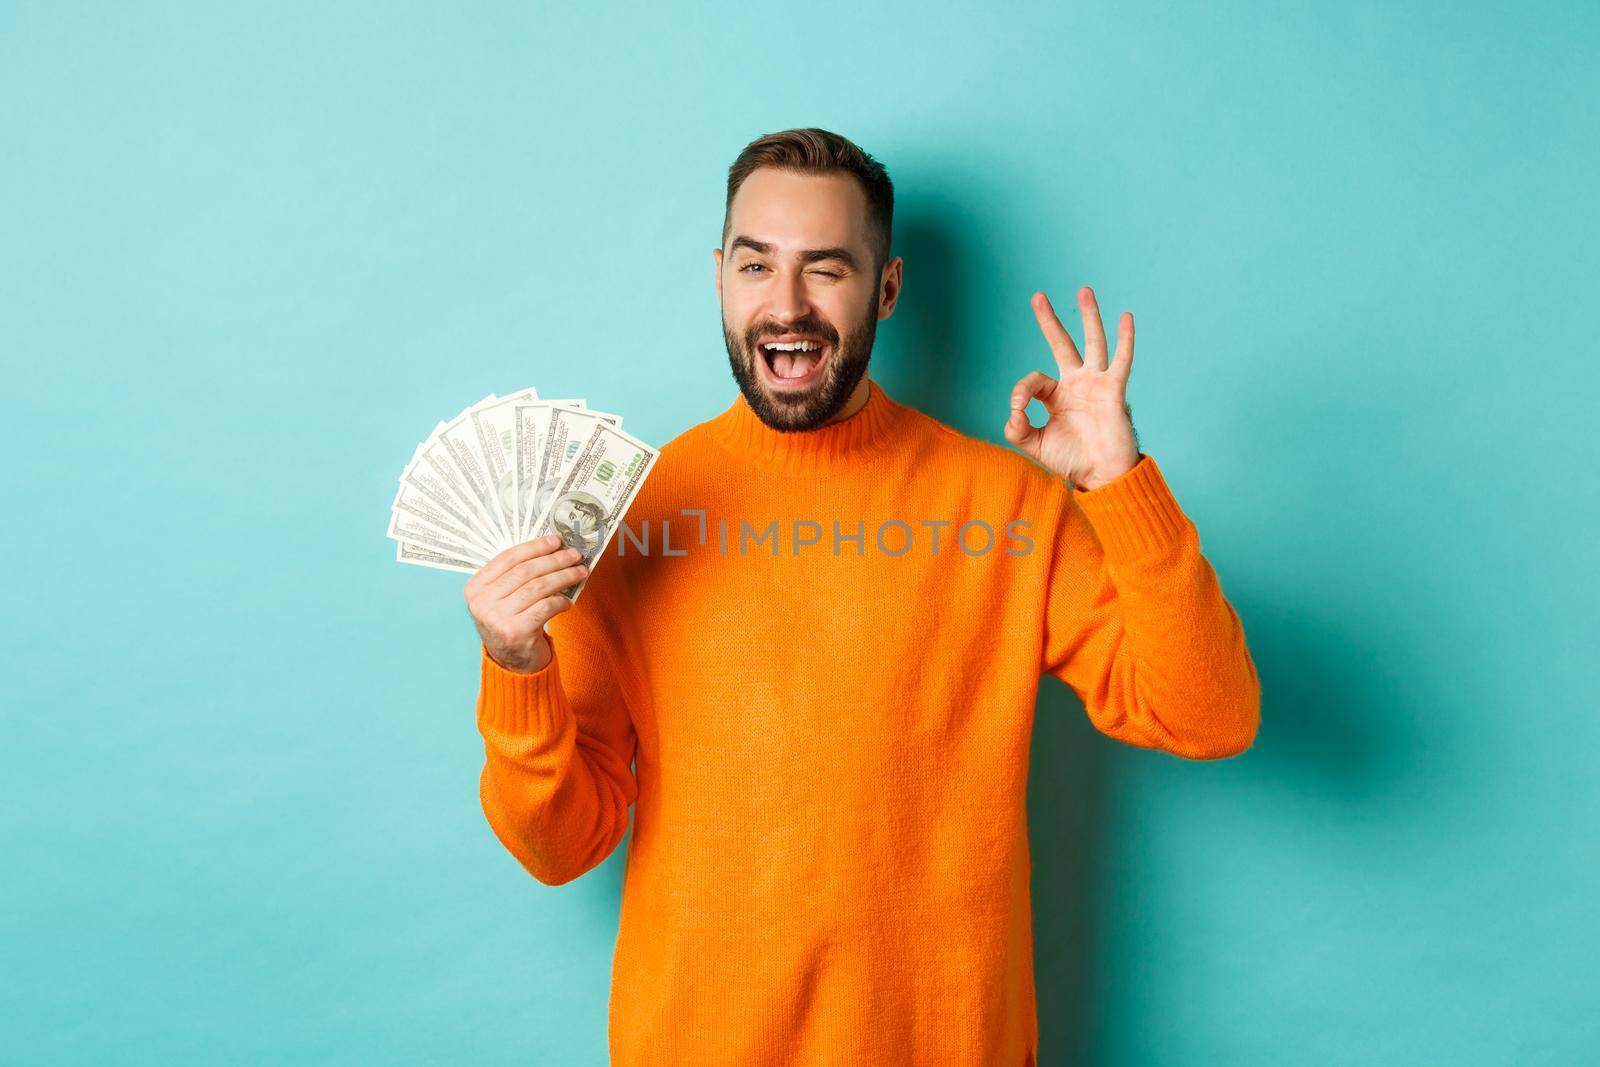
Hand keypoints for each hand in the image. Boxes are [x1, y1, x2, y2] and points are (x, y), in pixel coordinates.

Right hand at [464, 534, 589, 673]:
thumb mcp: (505, 598)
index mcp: (475, 588)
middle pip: (525, 571)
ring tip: (580, 572)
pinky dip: (561, 601)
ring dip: (563, 577)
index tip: (556, 541)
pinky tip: (568, 602)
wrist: (512, 664)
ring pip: (538, 587)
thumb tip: (552, 548)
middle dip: (554, 560)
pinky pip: (545, 607)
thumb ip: (519, 575)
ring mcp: (496, 618)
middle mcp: (481, 603)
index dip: (534, 547)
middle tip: (574, 555)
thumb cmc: (512, 623)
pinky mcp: (515, 632)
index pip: (508, 558)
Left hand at [1004, 286, 1140, 490]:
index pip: (1034, 380)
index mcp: (1056, 396)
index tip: (1017, 412)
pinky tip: (1126, 316)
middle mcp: (1076, 384)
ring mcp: (1096, 384)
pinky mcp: (1114, 390)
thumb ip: (1017, 430)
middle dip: (1049, 321)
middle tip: (1037, 296)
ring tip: (1083, 290)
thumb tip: (1013, 413)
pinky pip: (1121, 360)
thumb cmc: (1072, 461)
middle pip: (1062, 344)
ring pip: (1093, 342)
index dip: (1020, 393)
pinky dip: (1125, 339)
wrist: (1102, 476)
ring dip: (1089, 316)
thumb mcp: (1036, 446)